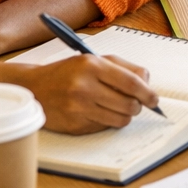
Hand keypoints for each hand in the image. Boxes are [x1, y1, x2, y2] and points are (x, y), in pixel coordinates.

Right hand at [19, 55, 160, 133]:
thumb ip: (124, 67)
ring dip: (124, 115)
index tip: (154, 99)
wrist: (34, 88)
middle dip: (137, 106)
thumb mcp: (94, 60)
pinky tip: (97, 111)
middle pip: (129, 104)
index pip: (131, 82)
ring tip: (117, 107)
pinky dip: (107, 121)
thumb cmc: (68, 72)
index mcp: (91, 66)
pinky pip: (104, 127)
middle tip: (135, 104)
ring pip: (120, 120)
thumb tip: (147, 83)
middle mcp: (84, 87)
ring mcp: (78, 108)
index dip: (147, 93)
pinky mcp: (74, 125)